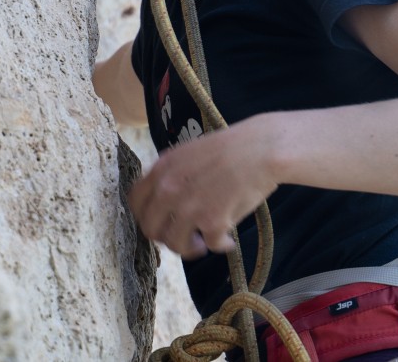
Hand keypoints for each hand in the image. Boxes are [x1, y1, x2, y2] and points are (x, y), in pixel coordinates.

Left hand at [127, 115, 281, 258]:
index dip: (145, 216)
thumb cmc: (231, 149)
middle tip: (184, 236)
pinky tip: (229, 241)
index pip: (135, 202)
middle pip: (151, 229)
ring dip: (191, 248)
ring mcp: (188, 206)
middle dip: (167, 237)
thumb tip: (163, 201)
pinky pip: (210, 246)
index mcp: (162, 168)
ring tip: (205, 242)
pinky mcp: (212, 221)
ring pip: (175, 244)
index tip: (160, 222)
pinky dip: (221, 246)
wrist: (261, 149)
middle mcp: (169, 188)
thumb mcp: (189, 153)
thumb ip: (171, 175)